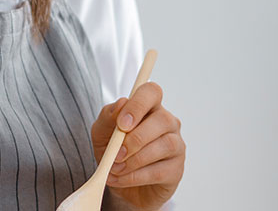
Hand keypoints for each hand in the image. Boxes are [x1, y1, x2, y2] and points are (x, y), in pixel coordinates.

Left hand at [90, 81, 183, 210]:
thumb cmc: (115, 153)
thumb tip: (121, 104)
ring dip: (135, 159)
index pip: (152, 92)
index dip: (138, 105)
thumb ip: (108, 117)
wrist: (121, 185)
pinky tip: (121, 179)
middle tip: (116, 154)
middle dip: (136, 138)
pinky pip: (160, 171)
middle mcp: (167, 122)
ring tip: (115, 169)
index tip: (122, 124)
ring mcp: (176, 145)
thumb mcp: (102, 134)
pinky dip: (136, 177)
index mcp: (149, 108)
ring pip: (165, 144)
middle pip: (162, 119)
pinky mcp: (176, 169)